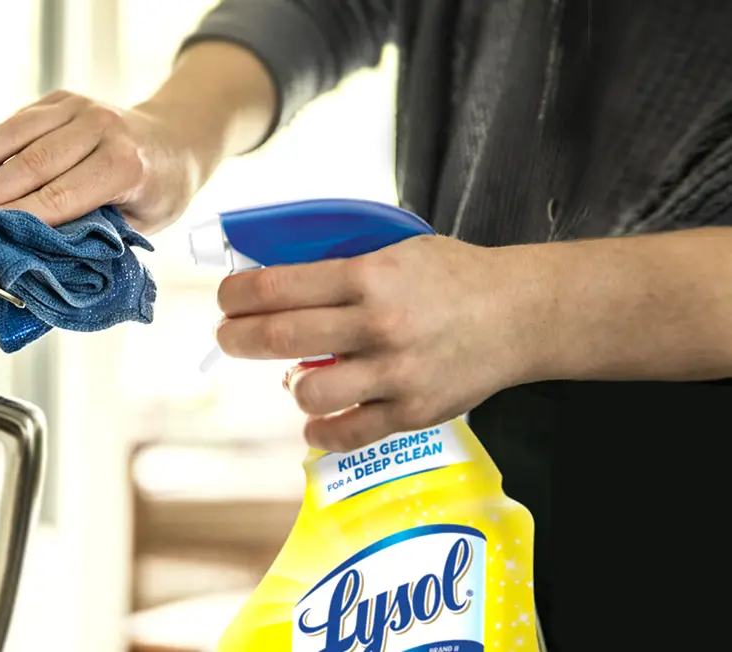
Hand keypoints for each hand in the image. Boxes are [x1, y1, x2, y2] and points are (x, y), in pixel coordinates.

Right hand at [0, 90, 210, 233]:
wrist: (177, 138)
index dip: (20, 216)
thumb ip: (93, 237)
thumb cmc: (159, 190)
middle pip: (32, 164)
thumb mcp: (138, 226)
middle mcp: (100, 127)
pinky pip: (14, 123)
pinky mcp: (60, 99)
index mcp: (125, 164)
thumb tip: (39, 259)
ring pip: (15, 137)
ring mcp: (78, 107)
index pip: (61, 195)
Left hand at [213, 235, 535, 451]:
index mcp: (369, 275)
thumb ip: (340, 267)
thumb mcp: (395, 251)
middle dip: (237, 337)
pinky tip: (316, 420)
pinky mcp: (413, 411)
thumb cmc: (451, 277)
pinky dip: (320, 431)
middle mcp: (379, 324)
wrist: (522, 314)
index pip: (279, 286)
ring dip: (289, 385)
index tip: (225, 299)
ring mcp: (396, 372)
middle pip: (280, 337)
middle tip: (227, 336)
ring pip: (308, 391)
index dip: (237, 294)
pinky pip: (346, 434)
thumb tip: (274, 284)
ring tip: (295, 377)